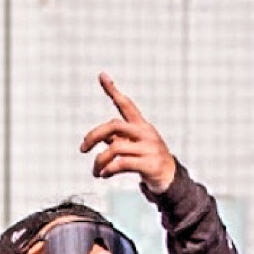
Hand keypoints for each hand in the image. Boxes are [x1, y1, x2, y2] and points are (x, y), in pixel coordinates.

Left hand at [80, 72, 175, 194]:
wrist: (170, 178)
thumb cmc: (148, 159)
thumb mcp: (134, 145)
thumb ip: (117, 139)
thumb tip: (99, 137)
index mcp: (141, 125)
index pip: (126, 104)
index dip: (113, 90)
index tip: (102, 75)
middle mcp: (145, 133)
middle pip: (114, 126)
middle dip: (94, 136)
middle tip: (83, 148)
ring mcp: (148, 148)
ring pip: (115, 148)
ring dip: (99, 161)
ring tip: (96, 170)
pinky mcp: (149, 164)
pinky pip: (122, 163)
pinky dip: (109, 169)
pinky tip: (105, 174)